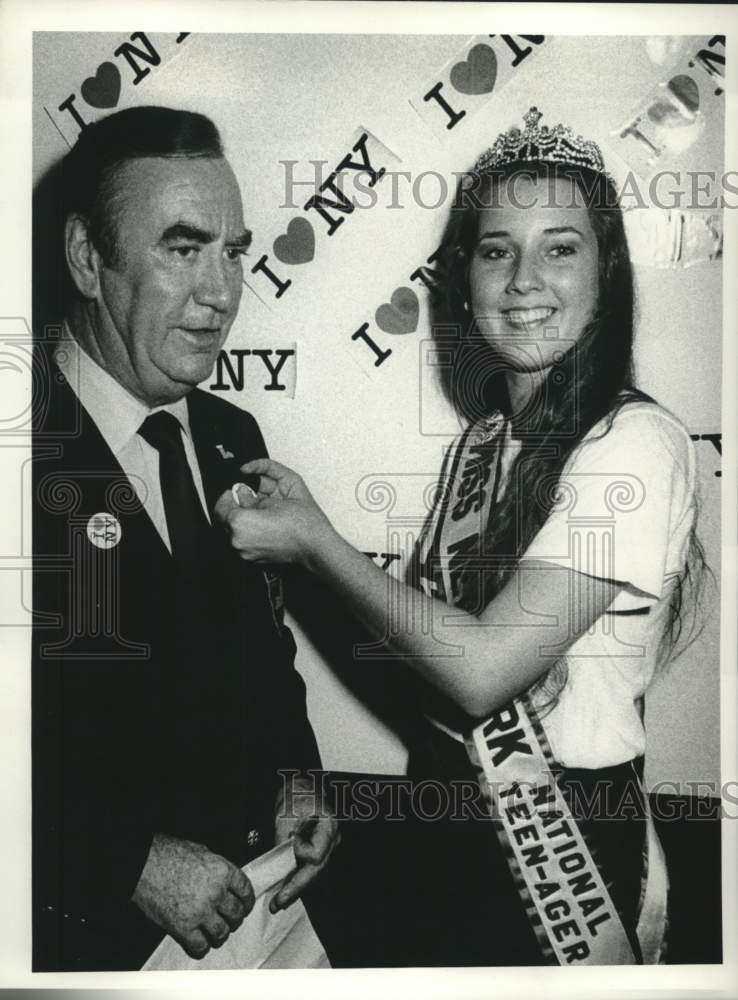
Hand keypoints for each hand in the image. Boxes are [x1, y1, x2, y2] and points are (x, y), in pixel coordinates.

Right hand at [131, 834, 253, 958]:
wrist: (143, 864)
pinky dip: (202, 948)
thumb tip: (222, 877)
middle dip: (235, 919)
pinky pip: (200, 946)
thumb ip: (216, 866)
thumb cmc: (167, 853)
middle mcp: (215, 892)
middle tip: (230, 921)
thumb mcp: (201, 851)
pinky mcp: (183, 927)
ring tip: (216, 934)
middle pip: (236, 914)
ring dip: (220, 935)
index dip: (247, 901)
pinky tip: (199, 944)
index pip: (245, 891)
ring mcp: (200, 912)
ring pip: (222, 933)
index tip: (245, 906)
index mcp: (222, 871)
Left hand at [214, 459, 334, 567]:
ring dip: (240, 524)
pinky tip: (262, 529)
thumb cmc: (299, 523)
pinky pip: (242, 544)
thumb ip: (249, 497)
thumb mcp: (271, 500)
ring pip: (233, 534)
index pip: (220, 506)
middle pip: (224, 521)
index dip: (228, 496)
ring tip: (257, 516)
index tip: (235, 492)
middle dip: (234, 510)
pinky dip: (247, 536)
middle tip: (248, 501)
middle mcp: (237, 540)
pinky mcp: (252, 560)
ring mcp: (244, 553)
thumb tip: (242, 495)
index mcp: (239, 522)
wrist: (313, 545)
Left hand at [271, 778, 339, 912]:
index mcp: (328, 828)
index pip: (316, 856)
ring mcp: (325, 845)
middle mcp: (331, 839)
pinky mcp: (317, 847)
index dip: (299, 857)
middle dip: (296, 888)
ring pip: (312, 872)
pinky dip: (296, 877)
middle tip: (278, 902)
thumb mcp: (287, 812)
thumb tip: (280, 859)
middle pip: (315, 870)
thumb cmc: (298, 792)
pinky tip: (284, 887)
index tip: (286, 848)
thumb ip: (284, 836)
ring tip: (278, 901)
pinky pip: (308, 866)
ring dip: (295, 886)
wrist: (300, 784)